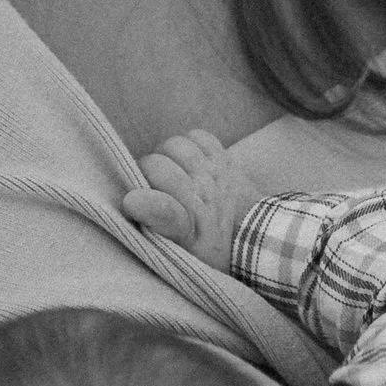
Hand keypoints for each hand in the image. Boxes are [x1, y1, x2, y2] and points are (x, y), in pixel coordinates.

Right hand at [121, 128, 250, 266]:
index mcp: (189, 216)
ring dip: (167, 156)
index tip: (132, 205)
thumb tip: (131, 200)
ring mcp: (215, 170)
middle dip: (146, 174)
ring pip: (175, 145)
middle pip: (155, 163)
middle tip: (152, 188)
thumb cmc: (213, 249)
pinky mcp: (224, 158)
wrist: (255, 240)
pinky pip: (199, 136)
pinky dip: (189, 144)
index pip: (153, 202)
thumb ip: (161, 222)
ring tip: (170, 172)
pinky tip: (188, 161)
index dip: (137, 200)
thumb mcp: (186, 248)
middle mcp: (201, 189)